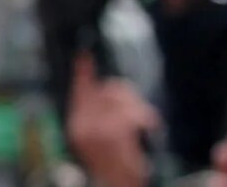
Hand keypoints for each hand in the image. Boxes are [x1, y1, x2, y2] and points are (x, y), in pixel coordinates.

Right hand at [65, 54, 157, 186]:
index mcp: (76, 125)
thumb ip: (100, 114)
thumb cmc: (117, 164)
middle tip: (141, 110)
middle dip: (126, 94)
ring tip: (147, 120)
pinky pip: (129, 113)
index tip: (84, 54)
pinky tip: (150, 125)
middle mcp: (81, 126)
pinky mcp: (114, 136)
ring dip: (137, 107)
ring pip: (118, 100)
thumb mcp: (104, 139)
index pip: (79, 91)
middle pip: (104, 91)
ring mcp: (96, 131)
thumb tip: (102, 87)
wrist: (119, 186)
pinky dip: (143, 116)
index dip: (83, 73)